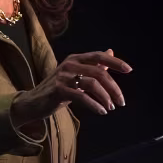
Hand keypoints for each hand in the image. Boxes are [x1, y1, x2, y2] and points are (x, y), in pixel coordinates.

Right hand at [11, 49, 132, 126]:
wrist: (33, 102)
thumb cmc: (56, 89)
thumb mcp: (75, 75)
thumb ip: (93, 65)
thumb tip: (111, 51)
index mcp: (75, 58)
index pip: (98, 56)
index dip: (115, 62)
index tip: (129, 70)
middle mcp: (69, 64)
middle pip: (99, 73)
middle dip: (114, 88)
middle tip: (121, 102)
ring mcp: (62, 77)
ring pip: (92, 84)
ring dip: (105, 98)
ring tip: (111, 108)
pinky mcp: (58, 90)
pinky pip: (82, 97)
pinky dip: (94, 105)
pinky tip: (101, 111)